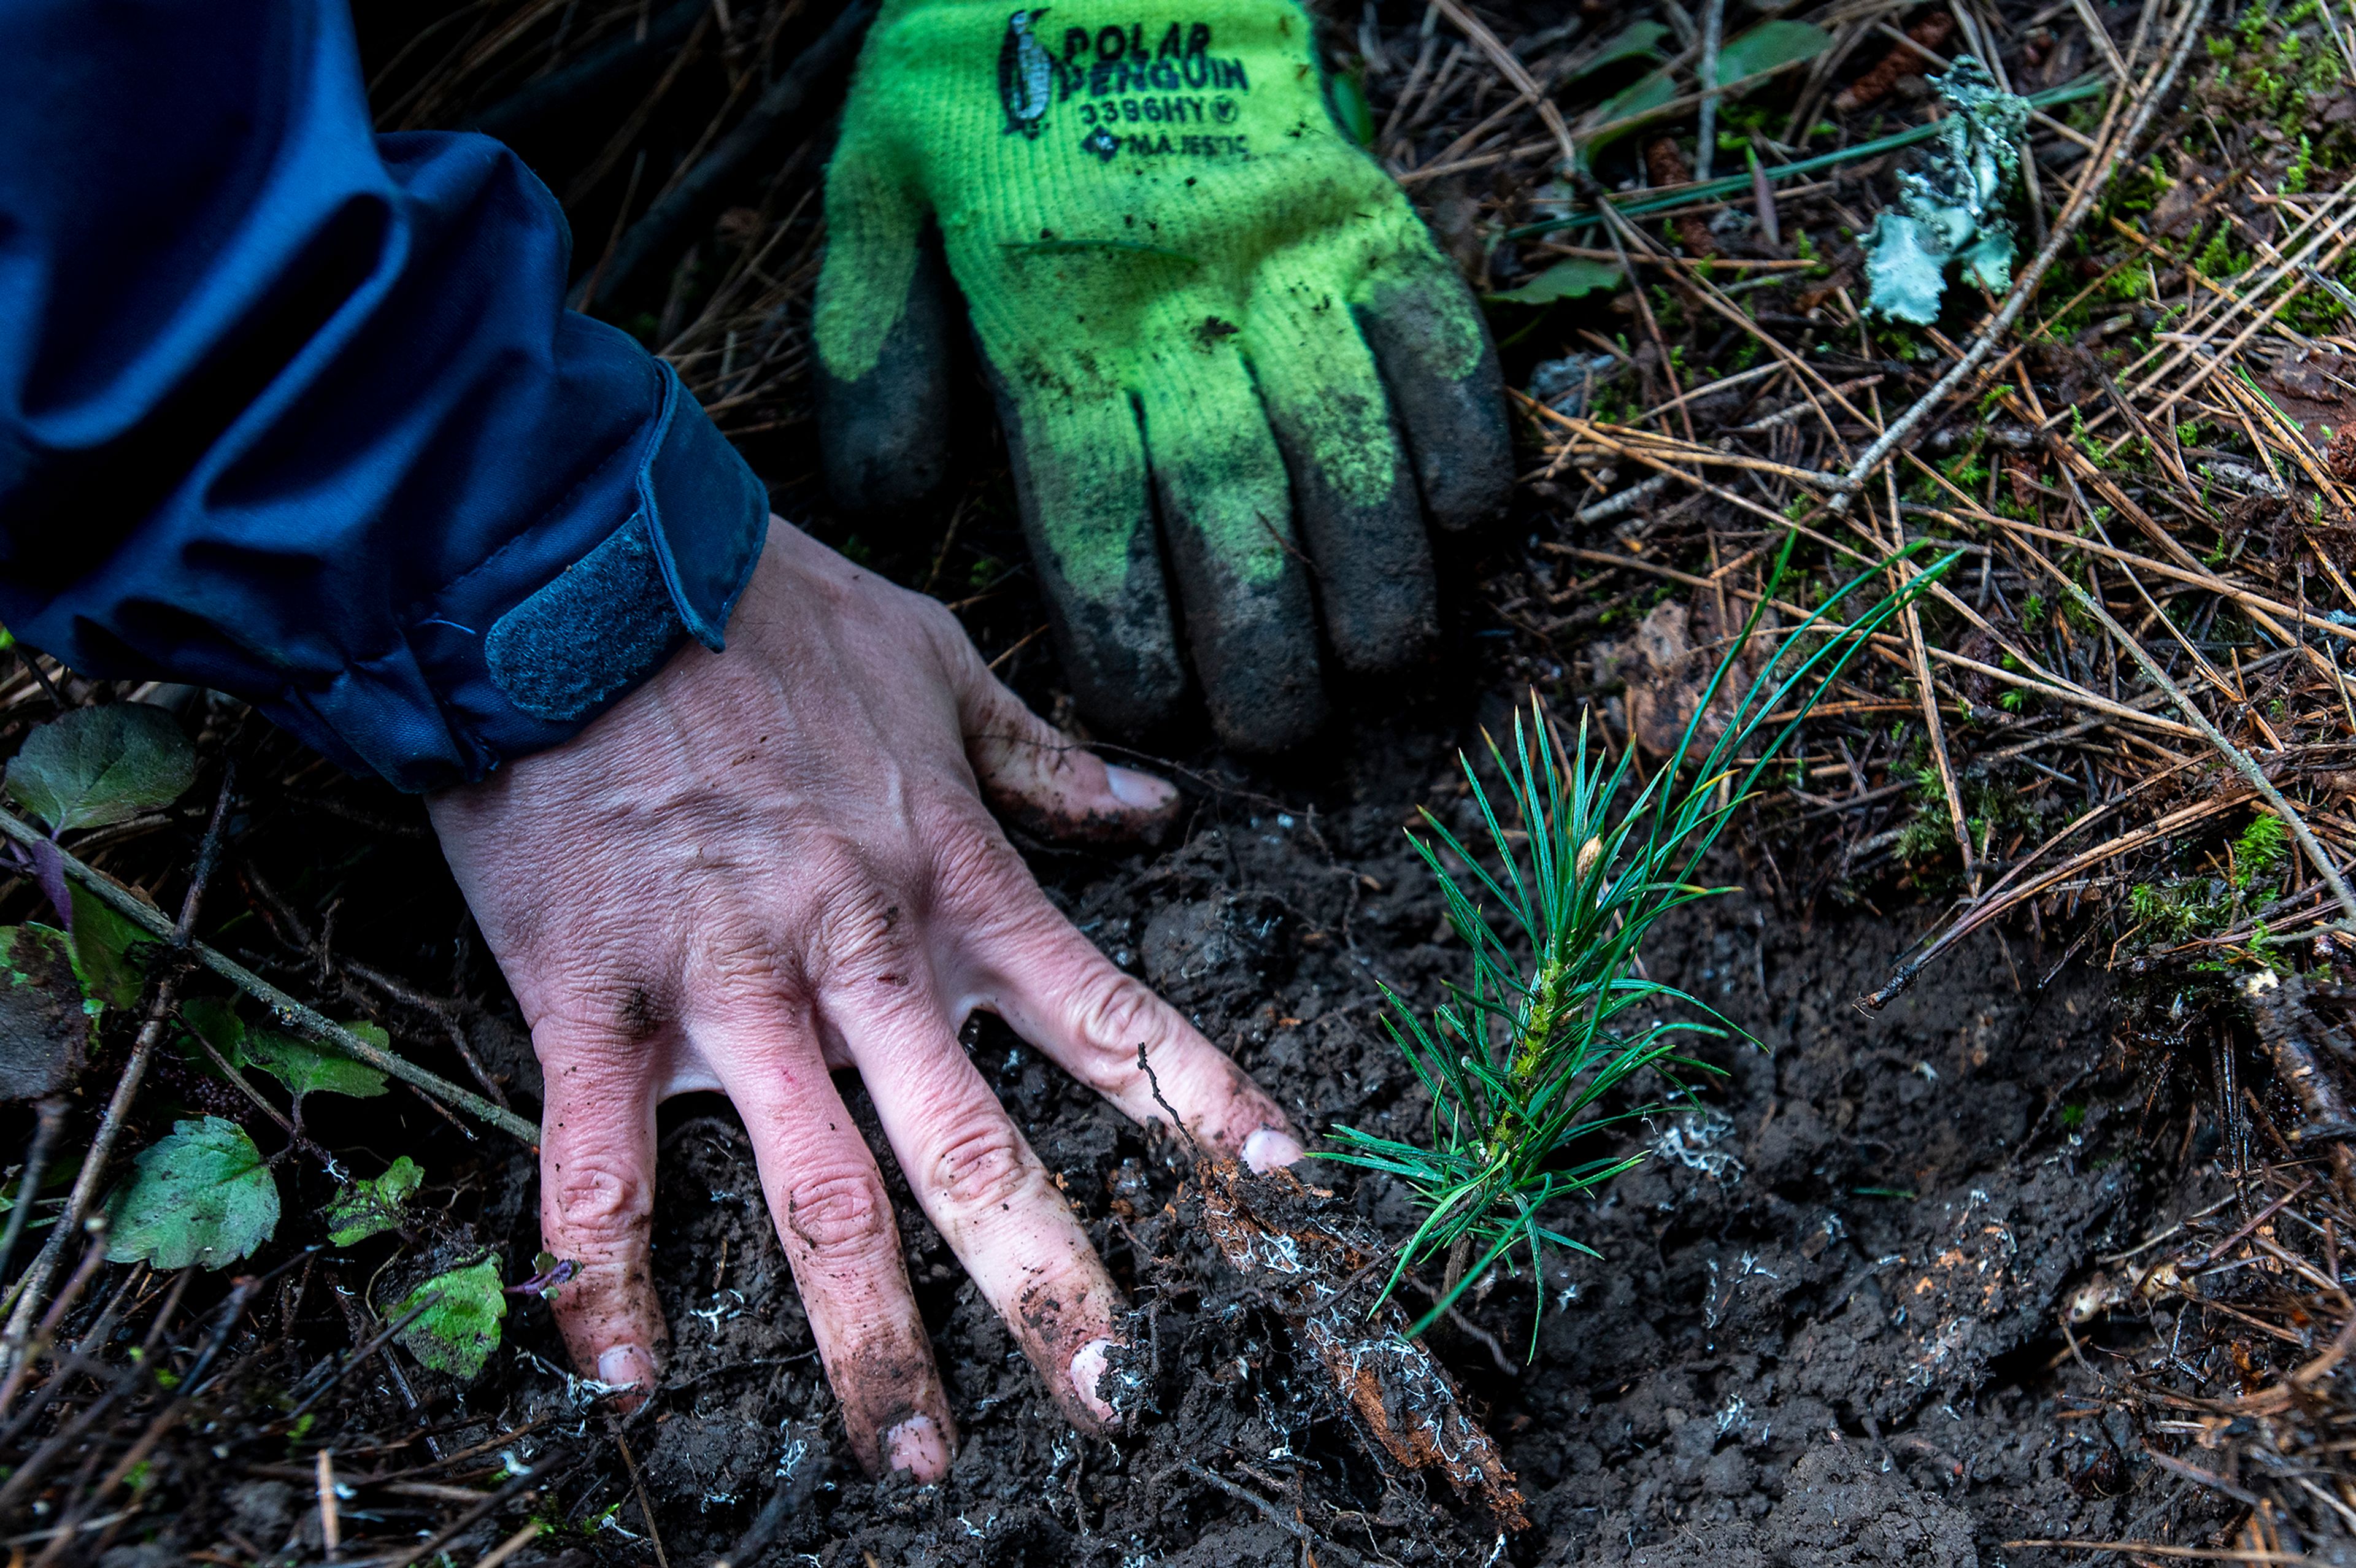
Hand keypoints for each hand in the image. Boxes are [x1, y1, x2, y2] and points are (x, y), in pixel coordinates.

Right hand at [428, 521, 1301, 1476]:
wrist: (571, 565)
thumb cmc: (760, 609)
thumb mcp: (932, 664)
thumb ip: (1041, 757)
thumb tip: (1156, 807)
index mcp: (951, 879)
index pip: (1108, 1010)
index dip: (1205, 1101)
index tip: (1286, 1186)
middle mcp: (859, 954)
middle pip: (975, 1147)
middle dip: (1052, 1283)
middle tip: (1116, 1399)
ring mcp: (728, 989)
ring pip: (817, 1193)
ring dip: (868, 1339)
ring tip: (915, 1459)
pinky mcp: (593, 1003)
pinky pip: (601, 1169)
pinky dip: (608, 1282)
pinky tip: (625, 1383)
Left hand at [812, 0, 1510, 753]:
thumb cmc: (976, 84)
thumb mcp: (880, 197)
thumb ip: (880, 352)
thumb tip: (893, 501)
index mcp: (1049, 320)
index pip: (1091, 508)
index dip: (1124, 621)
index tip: (1145, 709)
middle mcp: (1176, 307)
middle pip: (1228, 500)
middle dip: (1261, 631)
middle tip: (1283, 734)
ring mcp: (1281, 262)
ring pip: (1343, 436)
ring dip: (1375, 562)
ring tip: (1388, 663)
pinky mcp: (1362, 215)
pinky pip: (1431, 332)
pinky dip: (1461, 422)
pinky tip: (1470, 517)